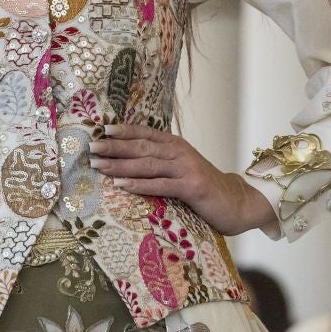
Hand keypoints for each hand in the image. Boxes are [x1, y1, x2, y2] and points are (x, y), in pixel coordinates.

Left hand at [89, 123, 277, 237]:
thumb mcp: (182, 167)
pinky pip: (160, 185)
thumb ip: (161, 160)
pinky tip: (122, 186)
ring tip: (99, 166)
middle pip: (142, 147)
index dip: (125, 130)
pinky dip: (139, 185)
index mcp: (176, 144)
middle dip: (115, 147)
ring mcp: (186, 168)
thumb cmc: (203, 186)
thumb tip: (128, 159)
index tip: (102, 129)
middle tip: (92, 147)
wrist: (237, 202)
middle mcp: (180, 152)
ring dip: (121, 165)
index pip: (146, 133)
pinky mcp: (191, 187)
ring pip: (147, 164)